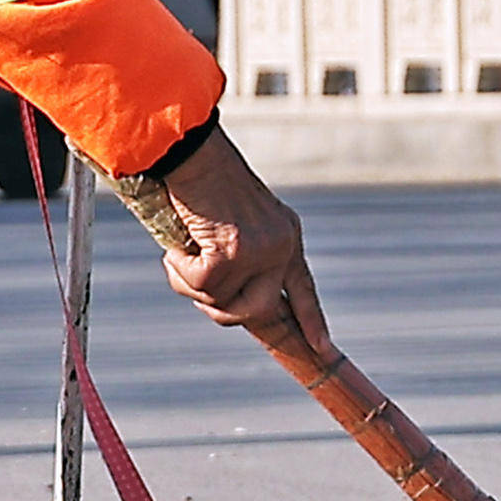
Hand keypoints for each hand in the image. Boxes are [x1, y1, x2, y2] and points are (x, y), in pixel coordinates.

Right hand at [148, 129, 333, 359]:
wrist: (193, 150)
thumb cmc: (203, 179)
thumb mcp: (234, 220)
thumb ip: (239, 255)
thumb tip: (222, 298)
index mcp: (287, 235)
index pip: (303, 287)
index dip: (312, 320)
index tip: (323, 349)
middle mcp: (281, 245)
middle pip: (259, 311)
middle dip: (223, 311)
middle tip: (197, 289)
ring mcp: (260, 251)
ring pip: (221, 300)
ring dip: (190, 282)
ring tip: (181, 249)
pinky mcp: (233, 253)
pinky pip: (199, 286)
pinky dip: (179, 270)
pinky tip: (177, 245)